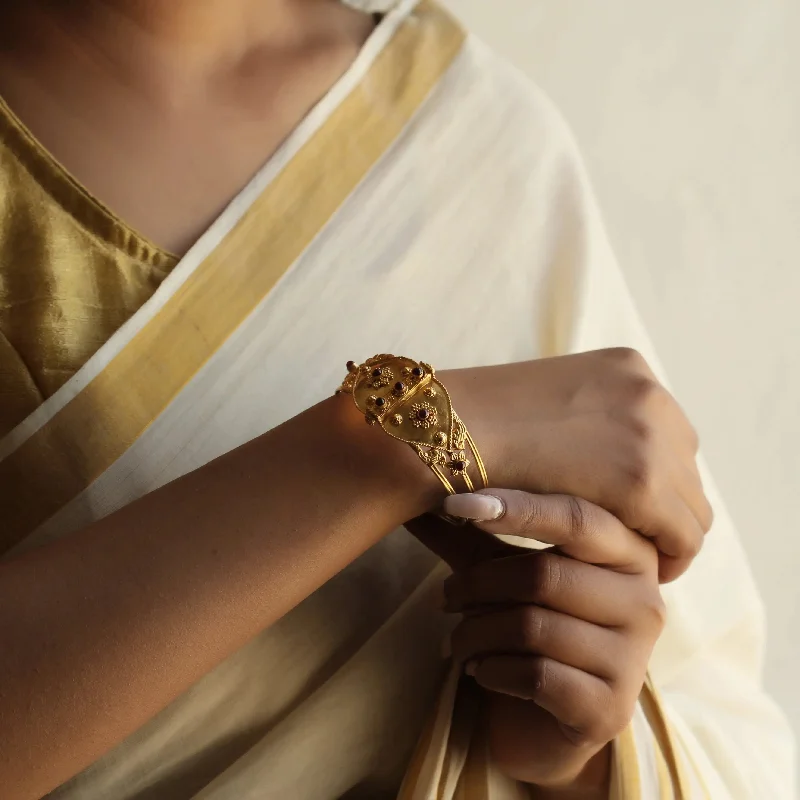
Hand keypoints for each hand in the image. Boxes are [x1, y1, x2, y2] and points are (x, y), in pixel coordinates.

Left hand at [408, 489, 667, 792]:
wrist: (542, 724)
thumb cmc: (528, 632)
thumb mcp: (502, 572)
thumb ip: (474, 531)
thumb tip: (421, 482)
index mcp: (629, 552)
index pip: (575, 516)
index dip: (515, 508)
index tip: (455, 504)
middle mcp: (645, 600)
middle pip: (546, 572)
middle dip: (478, 584)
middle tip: (446, 597)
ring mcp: (633, 658)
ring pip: (533, 625)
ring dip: (476, 631)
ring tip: (457, 640)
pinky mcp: (610, 709)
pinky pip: (536, 673)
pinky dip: (492, 669)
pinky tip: (479, 670)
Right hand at [441, 349, 711, 580]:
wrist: (444, 432)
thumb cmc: (475, 426)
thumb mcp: (547, 406)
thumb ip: (586, 424)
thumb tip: (604, 462)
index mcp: (625, 367)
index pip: (667, 434)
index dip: (655, 479)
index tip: (635, 512)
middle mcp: (648, 390)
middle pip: (685, 467)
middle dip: (663, 506)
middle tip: (636, 539)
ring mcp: (649, 431)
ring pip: (691, 504)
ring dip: (665, 532)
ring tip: (636, 557)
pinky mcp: (640, 479)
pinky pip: (683, 535)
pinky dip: (669, 557)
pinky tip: (642, 571)